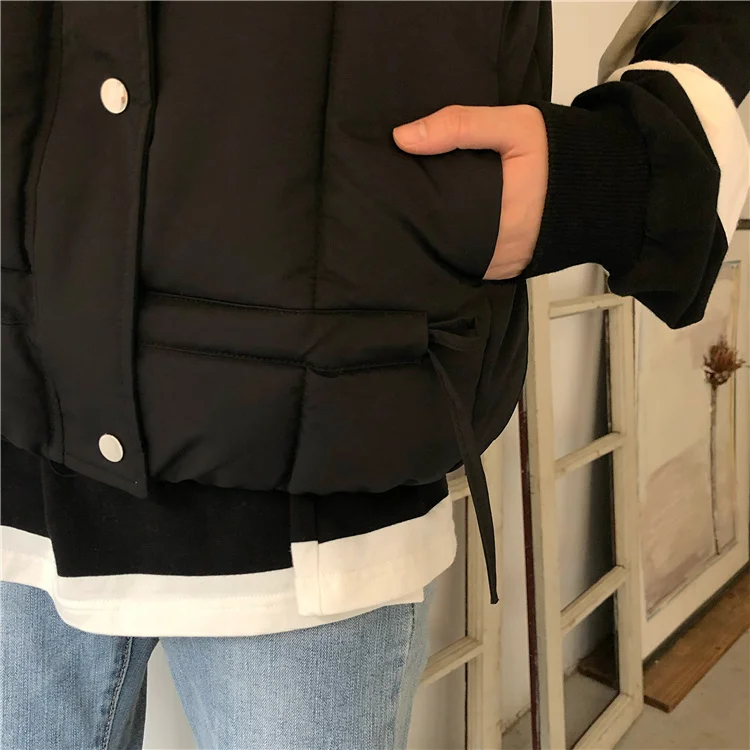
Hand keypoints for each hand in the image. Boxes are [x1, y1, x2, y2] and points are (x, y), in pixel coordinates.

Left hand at [393, 105, 547, 279]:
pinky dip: (458, 247)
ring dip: (438, 237)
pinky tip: (445, 227)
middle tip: (400, 200)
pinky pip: (472, 263)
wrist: (603, 183)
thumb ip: (461, 125)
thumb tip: (403, 137)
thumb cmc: (560, 153)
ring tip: (417, 213)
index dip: (415, 204)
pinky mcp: (509, 271)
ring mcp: (505, 265)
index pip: (439, 217)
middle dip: (423, 222)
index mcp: (503, 217)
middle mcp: (502, 250)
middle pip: (443, 240)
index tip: (394, 188)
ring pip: (455, 255)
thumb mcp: (516, 125)